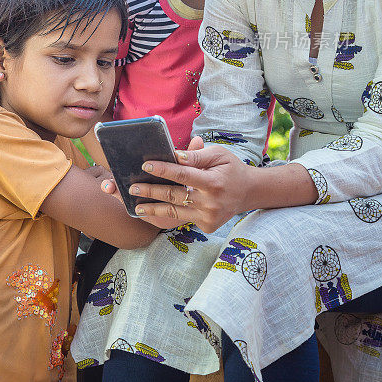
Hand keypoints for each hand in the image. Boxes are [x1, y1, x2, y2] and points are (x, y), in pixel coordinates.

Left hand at [125, 136, 253, 233]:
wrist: (249, 192)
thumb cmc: (231, 168)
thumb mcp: (219, 155)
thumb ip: (197, 155)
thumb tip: (175, 155)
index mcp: (213, 183)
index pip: (182, 175)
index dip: (163, 170)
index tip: (146, 165)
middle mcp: (210, 203)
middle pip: (174, 196)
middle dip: (151, 192)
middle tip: (132, 188)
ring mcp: (208, 217)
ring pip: (174, 213)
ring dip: (153, 209)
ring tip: (135, 206)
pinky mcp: (207, 226)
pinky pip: (182, 219)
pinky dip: (166, 216)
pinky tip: (151, 212)